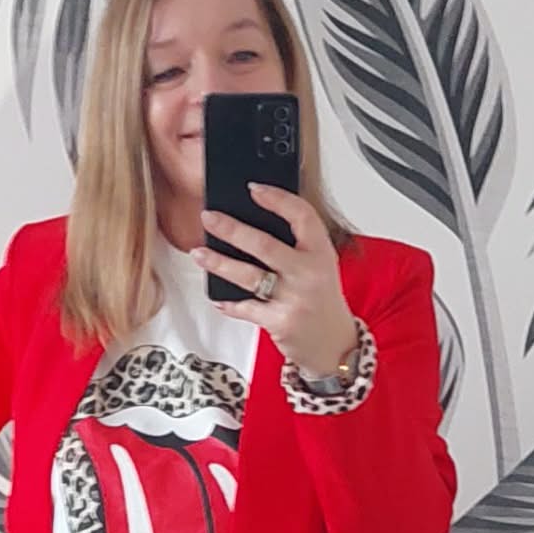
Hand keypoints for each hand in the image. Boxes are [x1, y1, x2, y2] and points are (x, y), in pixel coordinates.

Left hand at [193, 186, 356, 375]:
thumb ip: (296, 244)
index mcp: (321, 251)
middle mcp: (309, 273)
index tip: (254, 188)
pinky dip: (229, 303)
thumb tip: (254, 219)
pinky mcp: (281, 322)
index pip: (301, 215)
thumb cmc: (321, 300)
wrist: (334, 343)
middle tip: (209, 218)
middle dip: (231, 229)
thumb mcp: (319, 265)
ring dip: (219, 263)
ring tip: (199, 253)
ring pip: (249, 276)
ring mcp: (294, 298)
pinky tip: (217, 297)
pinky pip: (247, 308)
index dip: (277, 199)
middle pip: (265, 245)